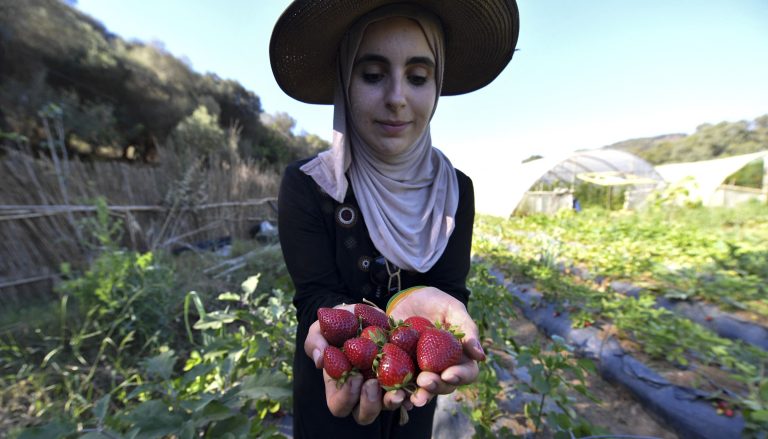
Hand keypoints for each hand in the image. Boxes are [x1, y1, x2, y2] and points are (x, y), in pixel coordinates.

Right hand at [305, 304, 411, 423]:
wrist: (363, 314)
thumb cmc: (337, 324)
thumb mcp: (321, 328)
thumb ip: (315, 342)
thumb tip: (319, 360)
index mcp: (339, 386)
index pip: (339, 406)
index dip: (346, 398)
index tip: (354, 377)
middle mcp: (361, 393)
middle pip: (364, 415)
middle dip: (369, 405)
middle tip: (373, 383)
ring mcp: (382, 387)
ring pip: (388, 407)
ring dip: (393, 402)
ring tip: (398, 391)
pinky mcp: (401, 377)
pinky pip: (410, 392)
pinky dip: (414, 392)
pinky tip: (416, 384)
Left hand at [387, 287, 485, 406]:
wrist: (408, 296)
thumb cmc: (436, 302)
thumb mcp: (453, 309)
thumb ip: (467, 330)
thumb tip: (481, 357)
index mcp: (459, 356)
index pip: (467, 373)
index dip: (460, 377)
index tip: (449, 374)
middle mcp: (442, 367)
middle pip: (445, 386)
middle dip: (436, 386)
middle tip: (425, 380)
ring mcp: (421, 370)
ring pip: (424, 390)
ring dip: (419, 396)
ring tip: (412, 397)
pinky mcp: (402, 368)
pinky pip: (402, 385)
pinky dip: (400, 393)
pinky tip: (395, 395)